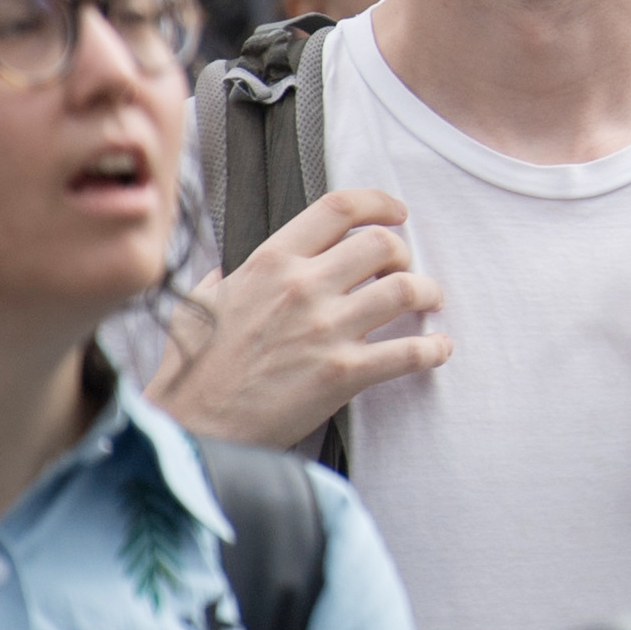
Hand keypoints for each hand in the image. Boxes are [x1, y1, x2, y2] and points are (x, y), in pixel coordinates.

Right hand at [150, 188, 446, 448]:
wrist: (193, 425)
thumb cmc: (194, 369)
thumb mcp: (200, 303)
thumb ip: (228, 279)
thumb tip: (233, 271)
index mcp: (270, 262)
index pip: (338, 209)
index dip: (378, 204)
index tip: (397, 213)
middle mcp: (302, 287)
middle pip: (382, 245)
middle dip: (404, 255)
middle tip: (405, 270)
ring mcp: (326, 329)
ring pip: (405, 290)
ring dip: (428, 293)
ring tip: (429, 301)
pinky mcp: (344, 373)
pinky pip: (410, 351)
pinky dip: (434, 347)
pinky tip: (438, 348)